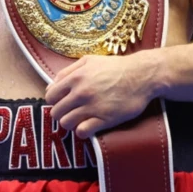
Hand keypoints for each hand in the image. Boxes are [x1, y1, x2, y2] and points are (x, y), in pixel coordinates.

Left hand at [44, 54, 158, 138]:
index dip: (54, 101)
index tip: (61, 102)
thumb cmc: (115, 67)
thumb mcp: (88, 61)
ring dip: (69, 123)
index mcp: (75, 78)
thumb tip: (52, 84)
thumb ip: (68, 71)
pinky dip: (82, 131)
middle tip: (69, 113)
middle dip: (60, 113)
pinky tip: (87, 126)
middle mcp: (80, 93)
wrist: (142, 75)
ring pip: (66, 123)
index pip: (50, 96)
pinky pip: (82, 131)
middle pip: (56, 112)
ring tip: (77, 120)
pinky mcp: (105, 119)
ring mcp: (92, 107)